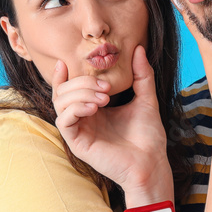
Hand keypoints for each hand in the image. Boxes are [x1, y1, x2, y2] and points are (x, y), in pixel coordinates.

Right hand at [51, 45, 171, 195]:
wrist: (152, 162)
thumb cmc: (148, 136)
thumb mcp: (146, 99)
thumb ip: (141, 75)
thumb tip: (138, 49)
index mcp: (93, 109)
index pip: (69, 89)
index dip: (63, 76)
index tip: (66, 61)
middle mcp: (82, 119)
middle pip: (63, 92)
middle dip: (81, 83)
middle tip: (106, 87)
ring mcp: (78, 131)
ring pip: (60, 104)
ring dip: (79, 94)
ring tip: (103, 98)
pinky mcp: (77, 144)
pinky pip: (63, 121)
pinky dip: (75, 109)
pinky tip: (94, 108)